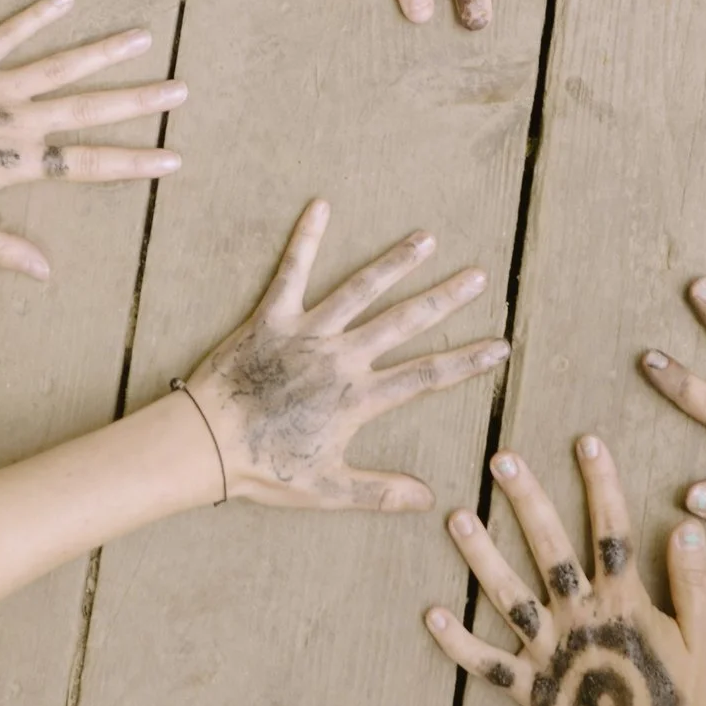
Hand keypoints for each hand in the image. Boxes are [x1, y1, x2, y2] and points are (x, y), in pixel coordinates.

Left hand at [0, 0, 183, 277]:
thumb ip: (0, 248)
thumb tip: (44, 272)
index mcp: (13, 164)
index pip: (86, 165)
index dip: (132, 163)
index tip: (172, 158)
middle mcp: (13, 121)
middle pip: (87, 109)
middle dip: (137, 100)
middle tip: (179, 88)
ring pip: (59, 66)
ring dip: (103, 52)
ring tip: (142, 36)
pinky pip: (7, 34)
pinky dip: (36, 14)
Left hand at [180, 199, 506, 510]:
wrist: (206, 444)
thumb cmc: (264, 469)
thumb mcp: (327, 489)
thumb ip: (380, 492)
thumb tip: (429, 499)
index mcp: (358, 398)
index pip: (426, 376)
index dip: (466, 361)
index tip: (498, 346)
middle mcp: (340, 358)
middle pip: (404, 322)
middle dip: (444, 299)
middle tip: (477, 277)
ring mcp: (307, 333)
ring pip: (360, 290)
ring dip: (395, 263)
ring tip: (426, 239)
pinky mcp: (271, 318)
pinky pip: (291, 272)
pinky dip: (305, 238)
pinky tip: (321, 205)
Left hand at [424, 439, 705, 705]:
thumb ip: (693, 582)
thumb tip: (688, 524)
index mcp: (626, 602)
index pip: (612, 529)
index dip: (601, 483)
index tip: (586, 441)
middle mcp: (582, 618)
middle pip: (549, 548)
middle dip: (526, 499)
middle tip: (501, 459)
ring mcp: (551, 653)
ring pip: (508, 594)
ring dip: (481, 554)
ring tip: (456, 516)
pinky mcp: (529, 691)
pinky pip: (486, 664)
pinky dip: (455, 642)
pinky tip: (430, 613)